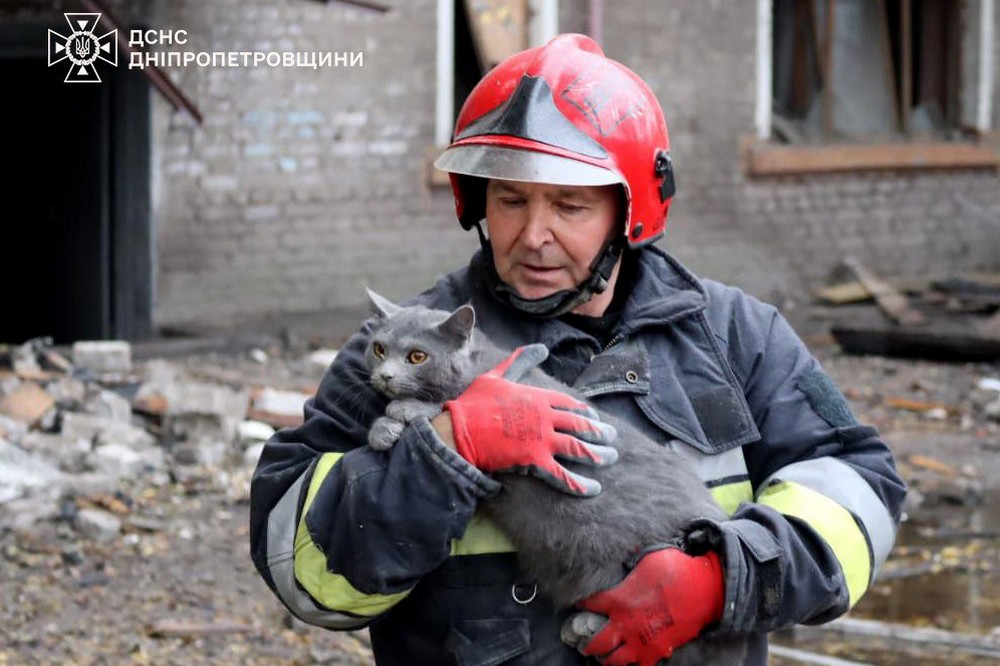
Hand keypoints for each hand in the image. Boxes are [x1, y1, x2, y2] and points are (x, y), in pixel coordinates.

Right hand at [443, 344, 617, 495]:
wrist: (459, 430)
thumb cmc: (474, 403)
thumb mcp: (497, 375)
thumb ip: (520, 361)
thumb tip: (540, 347)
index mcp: (538, 396)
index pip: (570, 404)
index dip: (585, 412)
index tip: (595, 418)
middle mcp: (545, 416)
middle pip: (581, 425)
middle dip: (599, 432)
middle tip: (613, 437)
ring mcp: (542, 439)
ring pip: (579, 448)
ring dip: (598, 454)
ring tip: (610, 458)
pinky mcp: (535, 461)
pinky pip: (563, 475)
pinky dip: (579, 483)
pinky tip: (593, 488)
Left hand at [574, 547, 724, 665]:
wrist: (704, 590)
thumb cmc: (677, 570)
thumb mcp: (648, 558)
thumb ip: (631, 563)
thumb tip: (625, 556)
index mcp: (619, 599)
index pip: (591, 604)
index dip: (582, 604)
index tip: (578, 604)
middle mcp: (625, 623)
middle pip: (596, 642)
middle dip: (587, 644)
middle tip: (584, 644)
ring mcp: (640, 641)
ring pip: (613, 659)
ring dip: (606, 658)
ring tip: (603, 657)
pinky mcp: (657, 651)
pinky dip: (632, 665)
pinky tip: (629, 661)